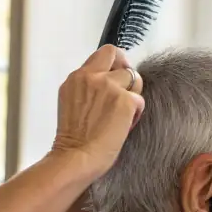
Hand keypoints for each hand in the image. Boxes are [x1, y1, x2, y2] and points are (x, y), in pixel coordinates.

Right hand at [50, 45, 144, 177]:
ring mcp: (109, 87)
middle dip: (125, 70)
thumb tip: (107, 85)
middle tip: (124, 91)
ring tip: (123, 114)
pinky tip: (124, 125)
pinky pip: (140, 100)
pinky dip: (136, 113)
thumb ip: (87, 88)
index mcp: (76, 78)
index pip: (102, 54)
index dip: (113, 64)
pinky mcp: (125, 101)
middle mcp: (92, 77)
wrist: (76, 157)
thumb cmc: (74, 139)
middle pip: (119, 56)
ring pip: (134, 77)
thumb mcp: (72, 103)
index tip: (115, 77)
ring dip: (132, 94)